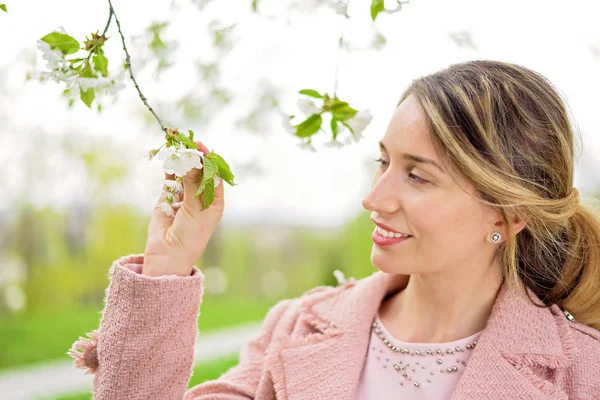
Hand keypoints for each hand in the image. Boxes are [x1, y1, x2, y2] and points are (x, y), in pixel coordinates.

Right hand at [143, 141, 223, 276]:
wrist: (169, 255)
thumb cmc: (191, 235)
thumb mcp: (196, 207)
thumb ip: (193, 182)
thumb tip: (191, 159)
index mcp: (214, 201)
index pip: (214, 174)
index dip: (208, 159)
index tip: (200, 145)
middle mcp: (200, 198)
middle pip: (198, 171)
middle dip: (192, 157)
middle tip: (184, 143)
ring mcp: (183, 198)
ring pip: (183, 174)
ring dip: (180, 161)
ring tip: (174, 147)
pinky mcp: (167, 199)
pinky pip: (169, 181)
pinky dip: (169, 170)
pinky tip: (167, 159)